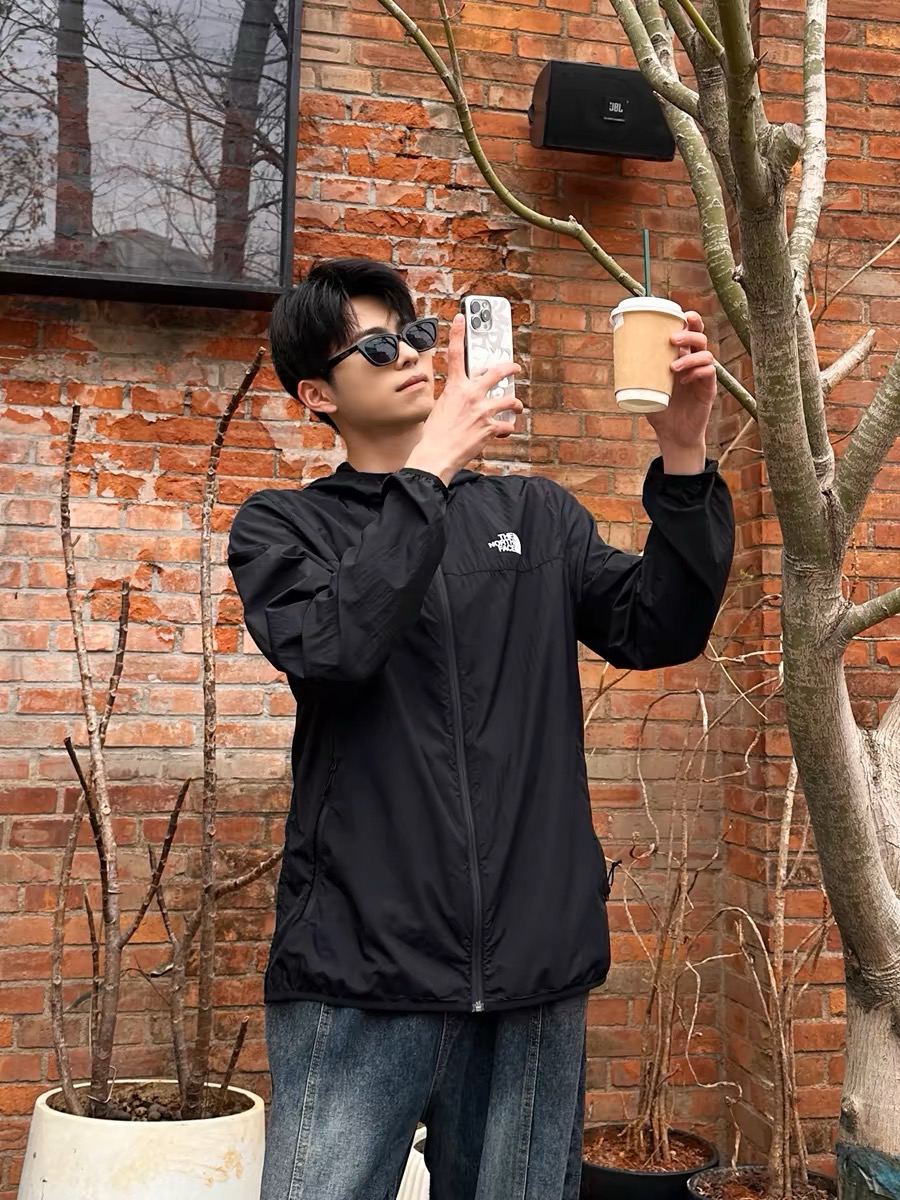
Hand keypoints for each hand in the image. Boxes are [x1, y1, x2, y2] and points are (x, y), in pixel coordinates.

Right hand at [406, 313, 523, 485]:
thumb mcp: (441, 409)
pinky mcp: (490, 428)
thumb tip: (465, 399)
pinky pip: (506, 426)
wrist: (436, 456)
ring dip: (515, 404)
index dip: (458, 334)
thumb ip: (455, 398)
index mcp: (455, 388)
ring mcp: (482, 410)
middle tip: (515, 367)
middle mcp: (470, 395)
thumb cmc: (435, 436)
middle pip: (496, 372)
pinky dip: (506, 429)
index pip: (455, 355)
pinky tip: (504, 431)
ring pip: (509, 400)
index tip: (462, 318)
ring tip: (516, 407)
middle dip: (510, 368)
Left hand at [646, 311, 716, 472]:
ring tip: (673, 367)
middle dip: (689, 332)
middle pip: (700, 336)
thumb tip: (616, 352)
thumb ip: (636, 369)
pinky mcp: (708, 389)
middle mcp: (693, 362)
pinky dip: (697, 371)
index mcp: (680, 356)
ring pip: (706, 353)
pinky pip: (709, 372)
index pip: (689, 331)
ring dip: (690, 356)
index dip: (689, 319)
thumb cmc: (659, 408)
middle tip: (672, 339)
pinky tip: (684, 380)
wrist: (672, 434)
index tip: (680, 313)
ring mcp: (702, 375)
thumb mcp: (645, 386)